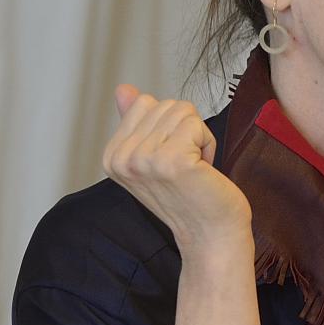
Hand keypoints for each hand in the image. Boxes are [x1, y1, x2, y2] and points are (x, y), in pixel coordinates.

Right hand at [104, 85, 252, 251]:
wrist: (210, 235)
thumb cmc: (190, 196)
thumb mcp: (154, 156)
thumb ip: (137, 122)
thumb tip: (123, 90)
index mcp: (112, 156)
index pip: (144, 103)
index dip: (168, 126)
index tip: (171, 159)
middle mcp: (122, 158)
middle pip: (165, 104)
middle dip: (185, 130)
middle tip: (186, 167)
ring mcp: (144, 159)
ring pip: (182, 111)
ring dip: (198, 138)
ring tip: (194, 169)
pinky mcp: (170, 160)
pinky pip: (196, 123)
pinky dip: (208, 144)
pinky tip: (202, 171)